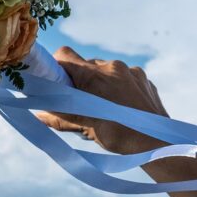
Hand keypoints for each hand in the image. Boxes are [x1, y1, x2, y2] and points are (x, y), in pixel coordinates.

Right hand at [36, 46, 168, 154]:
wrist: (157, 142)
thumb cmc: (118, 135)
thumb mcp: (85, 126)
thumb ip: (59, 117)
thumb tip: (38, 114)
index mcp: (93, 75)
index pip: (65, 55)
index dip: (57, 66)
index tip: (57, 82)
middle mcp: (111, 66)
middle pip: (86, 65)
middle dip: (81, 81)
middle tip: (82, 103)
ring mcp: (130, 71)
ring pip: (106, 71)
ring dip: (101, 85)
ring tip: (106, 108)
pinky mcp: (143, 78)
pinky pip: (124, 76)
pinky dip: (119, 88)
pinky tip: (123, 107)